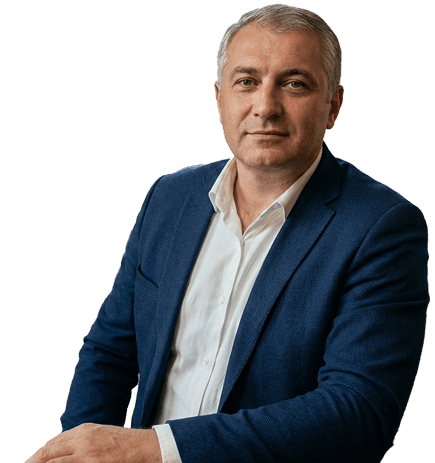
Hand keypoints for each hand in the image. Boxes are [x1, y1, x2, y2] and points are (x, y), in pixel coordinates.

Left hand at [25, 422, 161, 462]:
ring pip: (54, 462)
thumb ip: (80, 441)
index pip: (51, 444)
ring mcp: (87, 456)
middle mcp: (82, 441)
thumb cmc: (124, 444)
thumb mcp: (100, 435)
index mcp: (83, 430)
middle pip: (47, 453)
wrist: (145, 448)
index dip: (36, 457)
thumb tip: (60, 453)